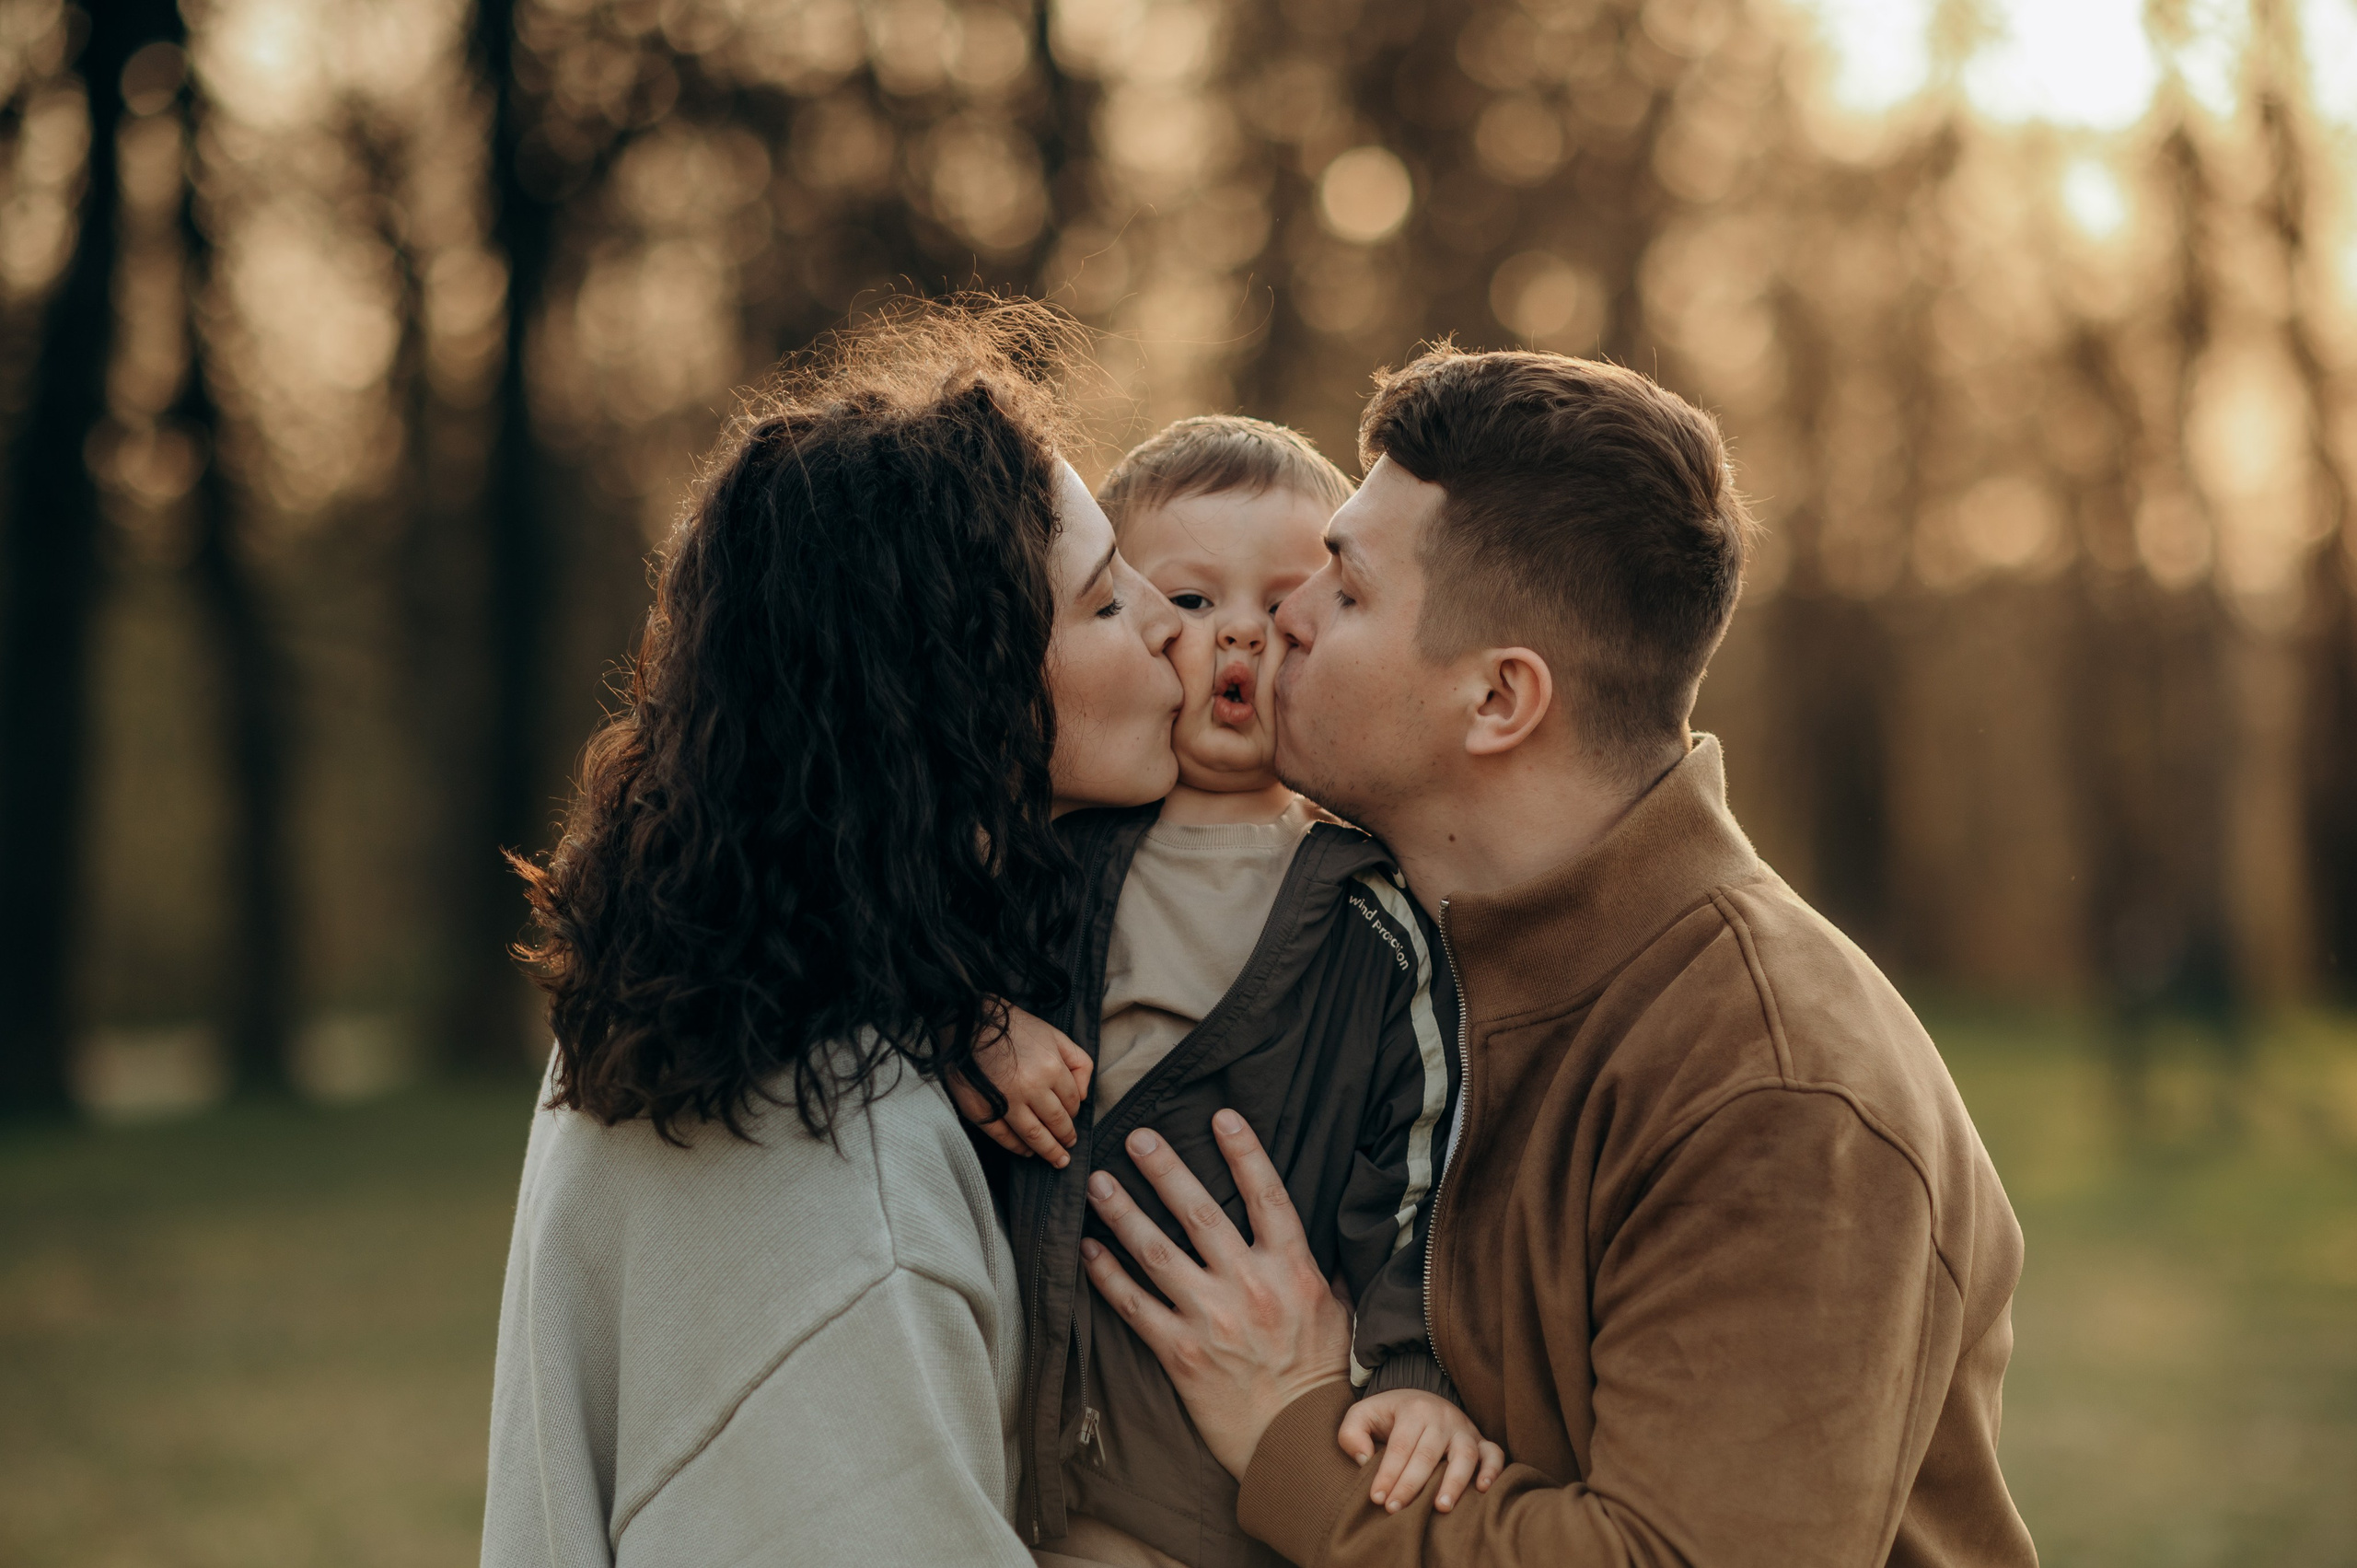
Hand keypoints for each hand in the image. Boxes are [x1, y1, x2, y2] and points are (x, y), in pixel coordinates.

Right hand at [947, 1004, 1091, 1167]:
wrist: (968, 1021)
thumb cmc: (1013, 1027)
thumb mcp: (1055, 1035)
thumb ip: (1079, 1063)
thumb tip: (1084, 1096)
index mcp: (1051, 1068)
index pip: (1072, 1102)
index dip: (1074, 1113)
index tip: (1072, 1120)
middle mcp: (1031, 1088)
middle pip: (1057, 1123)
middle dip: (1066, 1138)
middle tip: (1069, 1149)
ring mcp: (1005, 1103)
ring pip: (1035, 1136)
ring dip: (1049, 1151)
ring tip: (1057, 1160)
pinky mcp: (982, 1111)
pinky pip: (1005, 1138)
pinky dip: (1018, 1148)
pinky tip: (1027, 1151)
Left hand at [1078, 1110, 1350, 1477]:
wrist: (1297, 1441)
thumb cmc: (1319, 1374)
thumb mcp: (1336, 1310)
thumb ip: (1315, 1268)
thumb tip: (1308, 1232)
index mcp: (1291, 1269)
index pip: (1267, 1195)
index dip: (1244, 1152)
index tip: (1221, 1115)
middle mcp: (1249, 1285)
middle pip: (1199, 1212)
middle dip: (1163, 1169)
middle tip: (1135, 1137)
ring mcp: (1211, 1318)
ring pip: (1157, 1252)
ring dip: (1123, 1213)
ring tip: (1098, 1182)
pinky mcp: (1180, 1352)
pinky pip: (1135, 1305)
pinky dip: (1107, 1275)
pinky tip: (1087, 1249)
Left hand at [1338, 1390, 1505, 1513]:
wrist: (1420, 1400)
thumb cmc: (1389, 1416)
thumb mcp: (1363, 1415)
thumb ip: (1352, 1433)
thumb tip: (1364, 1460)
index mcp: (1413, 1410)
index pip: (1400, 1446)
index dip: (1388, 1474)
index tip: (1377, 1498)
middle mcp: (1442, 1418)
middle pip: (1428, 1454)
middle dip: (1411, 1484)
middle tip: (1395, 1509)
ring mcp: (1464, 1429)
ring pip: (1464, 1455)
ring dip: (1453, 1482)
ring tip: (1440, 1507)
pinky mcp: (1480, 1440)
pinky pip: (1494, 1453)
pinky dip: (1493, 1470)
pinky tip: (1482, 1489)